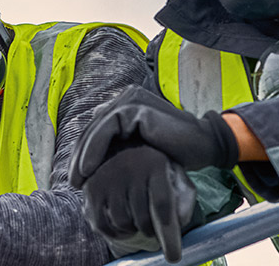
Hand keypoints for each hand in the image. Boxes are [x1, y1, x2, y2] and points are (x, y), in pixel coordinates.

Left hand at [71, 87, 238, 188]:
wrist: (205, 146)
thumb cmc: (175, 150)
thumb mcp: (141, 147)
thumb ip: (120, 142)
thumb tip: (92, 145)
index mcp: (127, 103)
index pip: (96, 129)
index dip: (83, 152)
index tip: (77, 178)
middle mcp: (126, 97)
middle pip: (93, 128)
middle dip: (79, 156)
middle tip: (73, 181)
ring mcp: (131, 100)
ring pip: (96, 129)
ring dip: (83, 155)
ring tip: (78, 179)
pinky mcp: (136, 108)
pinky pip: (106, 130)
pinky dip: (94, 149)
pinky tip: (89, 169)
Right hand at [80, 146, 198, 262]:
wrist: (123, 149)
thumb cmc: (157, 170)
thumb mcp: (177, 178)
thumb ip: (184, 199)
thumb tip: (179, 223)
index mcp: (155, 163)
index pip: (162, 204)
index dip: (168, 235)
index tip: (174, 258)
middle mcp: (128, 166)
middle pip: (142, 218)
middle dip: (151, 231)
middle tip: (154, 229)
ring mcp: (107, 176)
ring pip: (122, 222)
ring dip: (133, 230)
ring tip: (138, 222)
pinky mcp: (91, 188)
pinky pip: (102, 224)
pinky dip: (115, 233)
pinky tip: (124, 226)